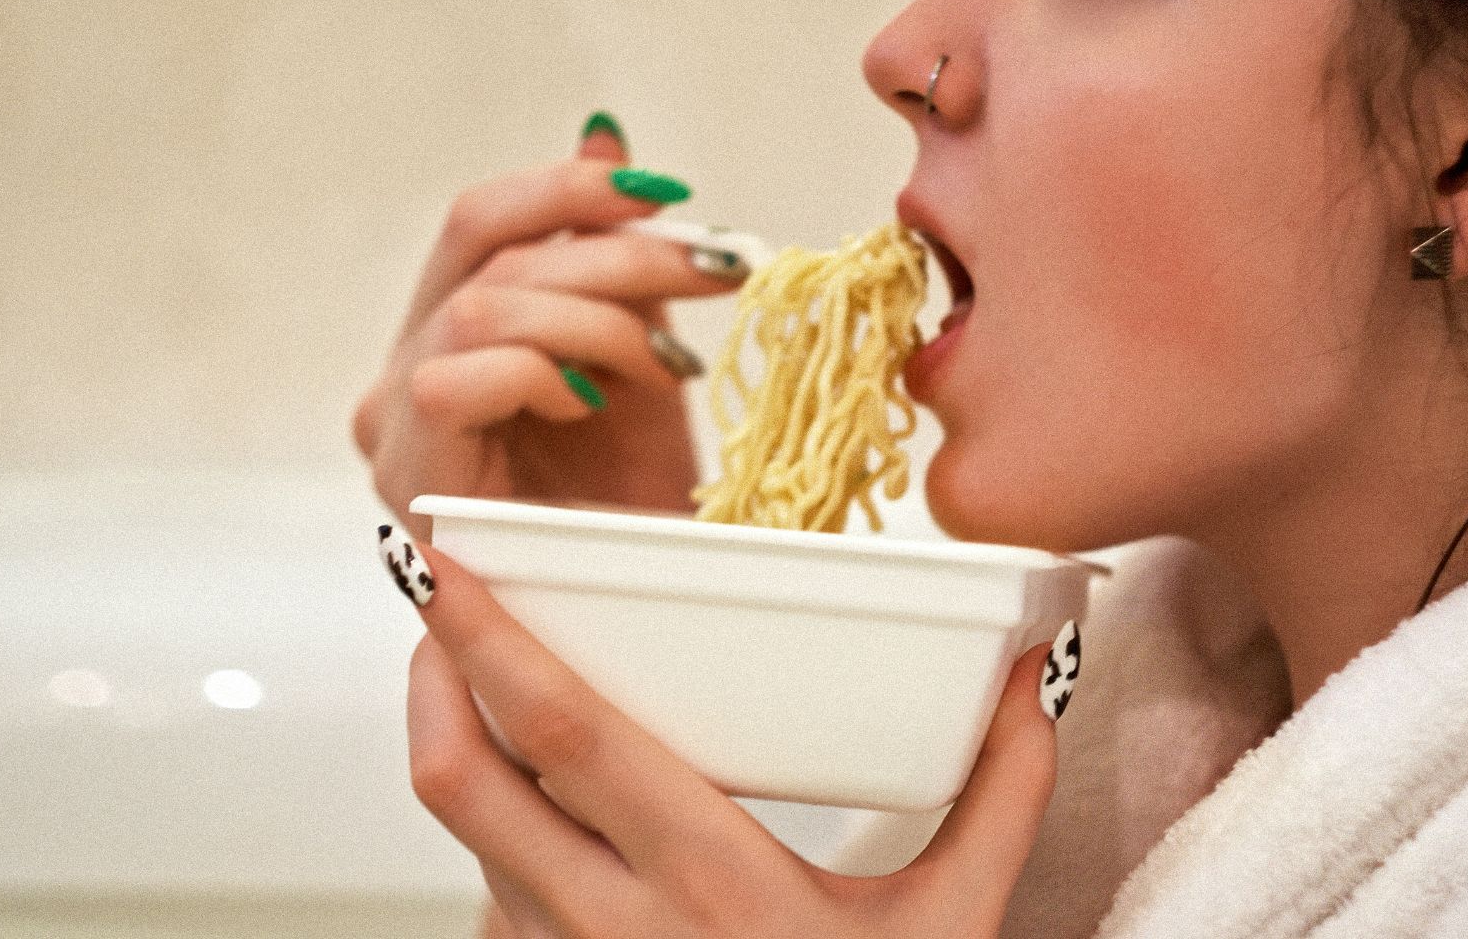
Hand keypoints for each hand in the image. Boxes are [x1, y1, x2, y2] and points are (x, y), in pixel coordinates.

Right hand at [355, 117, 747, 536]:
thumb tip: (604, 133)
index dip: (570, 188)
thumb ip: (605, 255)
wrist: (628, 618)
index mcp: (448, 333)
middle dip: (615, 249)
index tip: (670, 194)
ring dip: (598, 318)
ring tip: (670, 365)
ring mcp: (394, 425)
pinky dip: (543, 374)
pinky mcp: (407, 475)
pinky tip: (598, 405)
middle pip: (484, 248)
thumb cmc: (628, 502)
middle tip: (716, 271)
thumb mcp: (635, 352)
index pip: (484, 220)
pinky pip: (458, 379)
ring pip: (482, 308)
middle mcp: (404, 371)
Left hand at [400, 542, 1062, 938]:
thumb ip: (999, 795)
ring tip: (483, 676)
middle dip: (434, 673)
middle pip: (462, 781)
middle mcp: (613, 927)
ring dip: (456, 744)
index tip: (448, 566)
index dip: (488, 642)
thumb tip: (1033, 677)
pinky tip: (539, 797)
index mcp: (714, 884)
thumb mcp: (953, 926)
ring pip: (468, 836)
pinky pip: (494, 893)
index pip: (564, 738)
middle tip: (445, 600)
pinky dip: (494, 827)